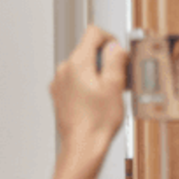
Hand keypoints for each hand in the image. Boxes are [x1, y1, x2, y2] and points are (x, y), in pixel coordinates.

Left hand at [50, 25, 127, 159]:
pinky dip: (88, 84)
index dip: (111, 39)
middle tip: (119, 79)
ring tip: (109, 94)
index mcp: (78, 63)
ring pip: (83, 66)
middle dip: (106, 60)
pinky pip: (76, 79)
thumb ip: (115, 60)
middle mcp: (64, 69)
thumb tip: (115, 47)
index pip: (93, 33)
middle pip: (89, 50)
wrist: (82, 145)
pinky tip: (98, 101)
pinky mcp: (60, 94)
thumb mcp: (115, 86)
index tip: (119, 53)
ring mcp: (59, 82)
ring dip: (98, 74)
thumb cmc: (97, 122)